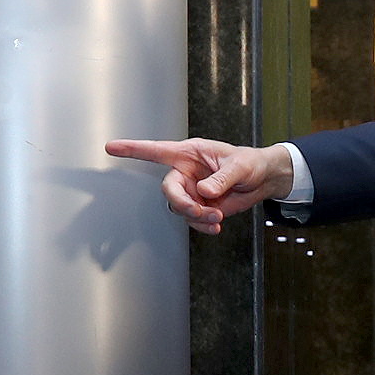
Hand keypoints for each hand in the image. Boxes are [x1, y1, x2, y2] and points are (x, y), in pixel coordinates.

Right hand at [104, 137, 293, 232]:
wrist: (263, 180)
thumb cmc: (251, 163)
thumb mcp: (240, 167)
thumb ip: (221, 179)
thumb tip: (203, 192)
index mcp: (189, 153)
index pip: (156, 150)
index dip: (133, 150)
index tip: (111, 148)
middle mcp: (185, 172)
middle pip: (168, 190)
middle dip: (182, 204)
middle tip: (202, 211)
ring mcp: (191, 191)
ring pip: (180, 208)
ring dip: (197, 216)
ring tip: (217, 218)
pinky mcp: (200, 206)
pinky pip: (192, 219)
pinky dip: (202, 225)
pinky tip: (216, 227)